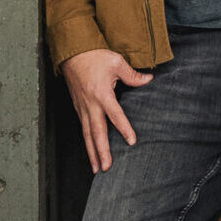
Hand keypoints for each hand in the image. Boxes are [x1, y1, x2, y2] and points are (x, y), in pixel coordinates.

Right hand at [63, 48, 152, 171]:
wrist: (72, 52)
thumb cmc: (94, 56)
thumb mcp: (116, 62)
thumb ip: (133, 75)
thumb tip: (149, 79)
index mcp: (102, 94)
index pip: (115, 115)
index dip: (124, 128)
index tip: (131, 141)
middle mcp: (90, 104)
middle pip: (96, 132)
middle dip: (101, 151)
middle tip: (106, 167)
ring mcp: (82, 107)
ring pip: (87, 134)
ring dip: (92, 152)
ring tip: (97, 169)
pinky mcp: (78, 107)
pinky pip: (82, 128)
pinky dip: (86, 142)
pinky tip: (90, 152)